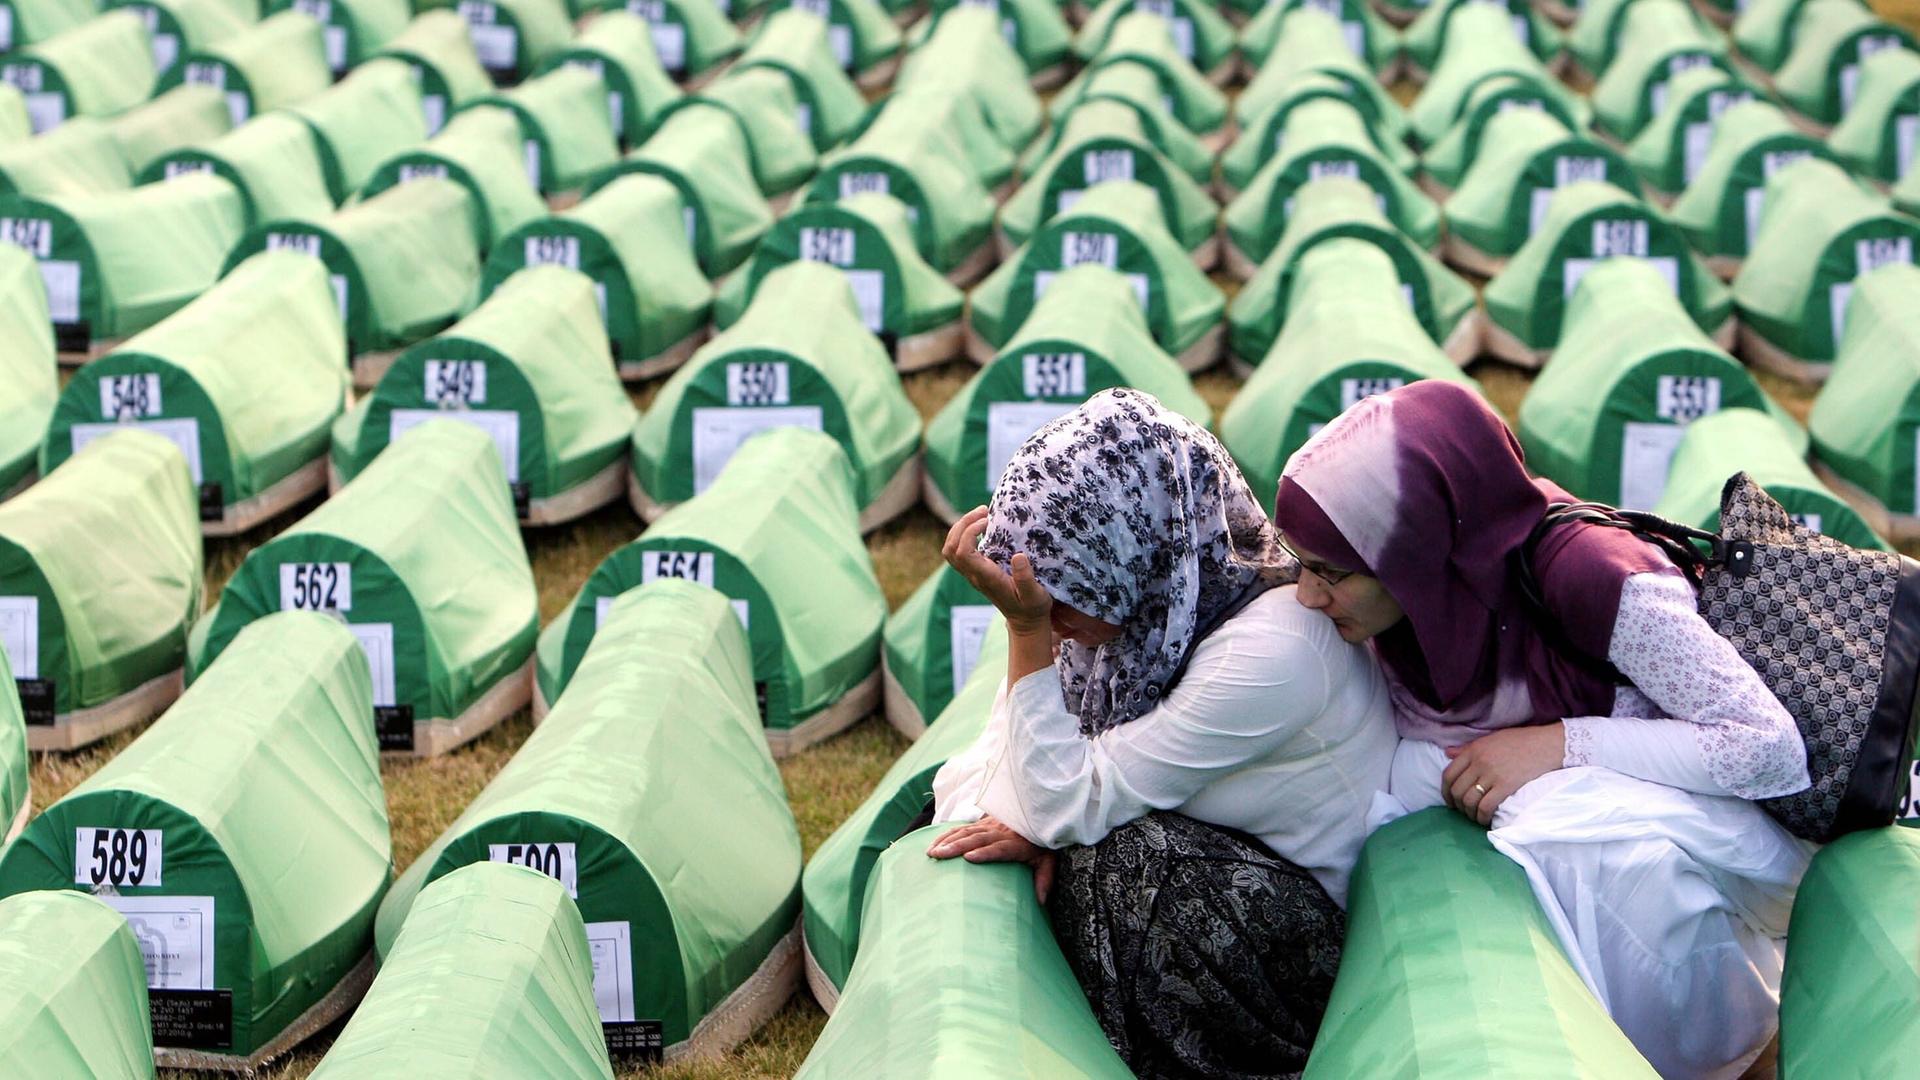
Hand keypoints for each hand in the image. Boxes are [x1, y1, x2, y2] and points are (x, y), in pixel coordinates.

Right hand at [926, 815, 1058, 901]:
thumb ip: (1045, 879)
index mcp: (1016, 843)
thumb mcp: (1048, 860)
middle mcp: (1001, 832)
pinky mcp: (983, 822)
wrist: (1039, 813)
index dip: (985, 852)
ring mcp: (990, 825)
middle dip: (956, 846)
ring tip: (932, 852)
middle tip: (939, 856)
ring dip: (947, 841)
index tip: (969, 858)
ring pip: (966, 831)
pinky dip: (947, 834)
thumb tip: (1041, 902)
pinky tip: (935, 843)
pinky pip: (962, 827)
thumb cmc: (1042, 842)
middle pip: (977, 838)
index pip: (999, 848)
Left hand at [942, 506, 1052, 635]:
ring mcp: (972, 574)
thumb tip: (1018, 556)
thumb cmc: (1032, 608)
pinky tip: (982, 526)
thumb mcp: (1035, 596)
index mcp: (986, 578)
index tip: (988, 521)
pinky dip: (964, 534)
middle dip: (962, 524)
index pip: (963, 553)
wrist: (1025, 621)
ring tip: (982, 514)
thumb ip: (1026, 578)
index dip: (969, 532)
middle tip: (984, 511)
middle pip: (951, 548)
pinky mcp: (975, 571)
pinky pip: (958, 550)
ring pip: (950, 549)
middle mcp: (974, 576)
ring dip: (961, 528)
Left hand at [1441, 723, 1565, 826]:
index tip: (1450, 801)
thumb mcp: (1490, 739)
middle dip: (1457, 806)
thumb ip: (1468, 748)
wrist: (1546, 744)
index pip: (1448, 774)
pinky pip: (1485, 807)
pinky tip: (1485, 819)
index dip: (1445, 792)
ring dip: (1469, 813)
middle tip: (1464, 812)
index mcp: (1473, 750)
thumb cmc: (1520, 741)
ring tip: (1475, 816)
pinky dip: (1482, 816)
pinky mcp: (1506, 786)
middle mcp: (1479, 762)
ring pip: (1469, 801)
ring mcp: (1491, 774)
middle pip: (1457, 790)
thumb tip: (1448, 753)